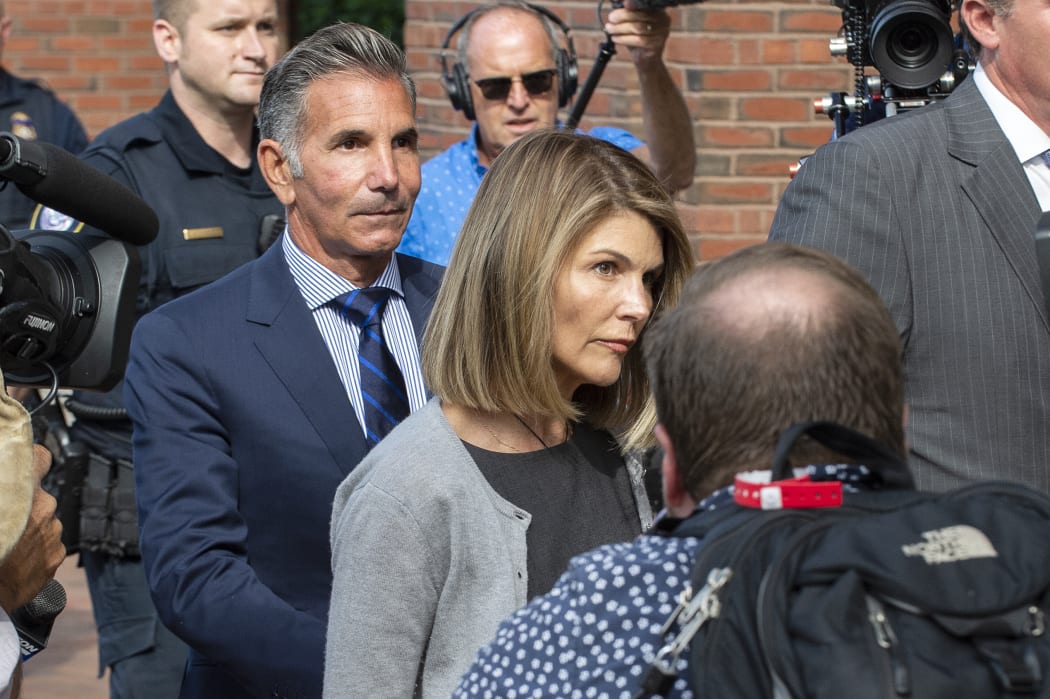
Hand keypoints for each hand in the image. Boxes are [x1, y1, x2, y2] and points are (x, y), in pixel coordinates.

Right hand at [0, 445, 64, 612]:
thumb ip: (4, 496)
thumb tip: (8, 493)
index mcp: (23, 494)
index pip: (39, 459)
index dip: (34, 458)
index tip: (31, 460)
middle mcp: (44, 509)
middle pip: (38, 497)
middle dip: (24, 505)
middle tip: (5, 521)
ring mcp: (53, 533)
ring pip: (43, 522)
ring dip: (29, 529)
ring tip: (7, 546)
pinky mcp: (57, 555)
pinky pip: (48, 544)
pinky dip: (35, 549)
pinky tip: (16, 559)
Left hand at [604, 2, 671, 63]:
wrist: (645, 59)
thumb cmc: (636, 37)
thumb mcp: (630, 22)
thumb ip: (626, 11)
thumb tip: (616, 0)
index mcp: (658, 10)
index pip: (646, 4)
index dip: (634, 3)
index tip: (623, 3)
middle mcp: (663, 19)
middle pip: (641, 15)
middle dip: (622, 16)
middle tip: (611, 18)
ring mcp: (662, 32)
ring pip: (638, 28)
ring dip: (620, 28)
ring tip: (609, 29)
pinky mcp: (658, 45)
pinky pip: (639, 40)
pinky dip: (624, 39)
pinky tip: (615, 38)